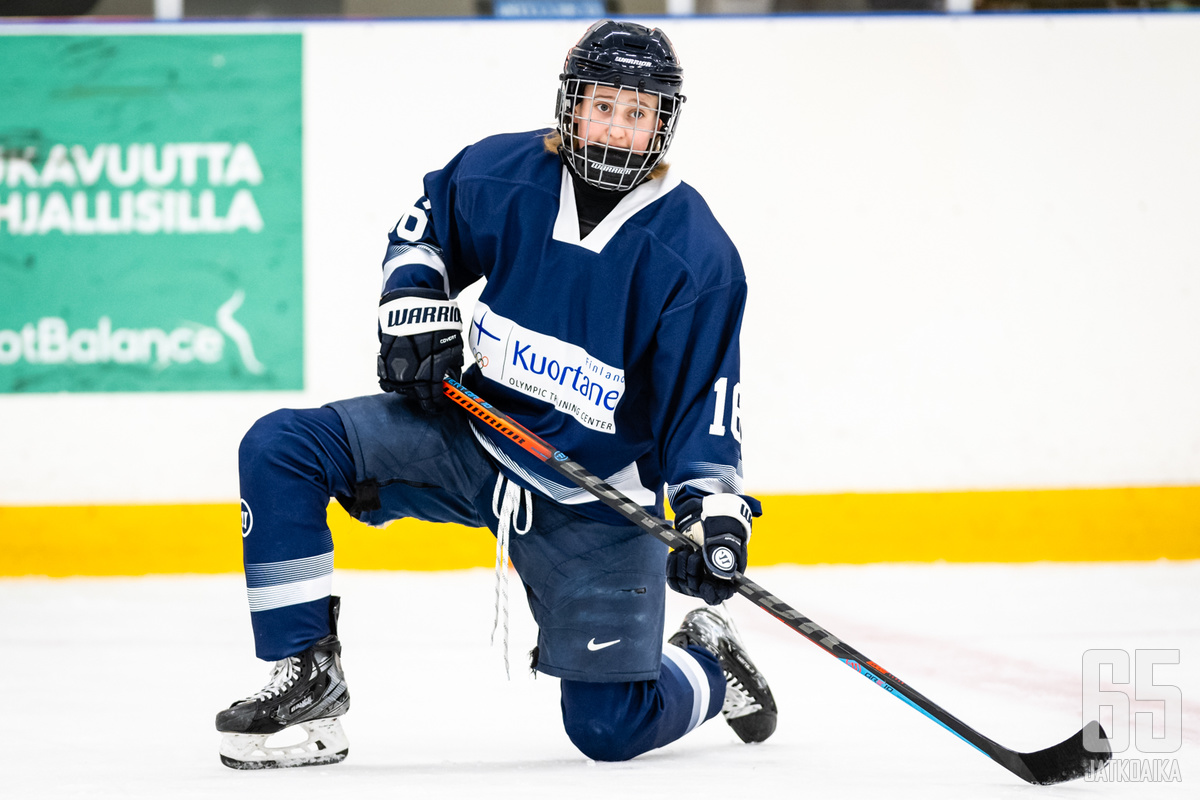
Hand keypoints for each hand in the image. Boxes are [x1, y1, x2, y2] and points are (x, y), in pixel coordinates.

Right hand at [377, 287, 463, 412]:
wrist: (414, 305)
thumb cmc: (438, 324)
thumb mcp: (454, 346)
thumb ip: (452, 367)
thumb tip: (452, 381)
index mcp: (431, 374)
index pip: (434, 399)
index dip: (438, 405)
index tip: (441, 405)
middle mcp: (412, 376)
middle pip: (417, 398)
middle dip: (426, 400)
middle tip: (430, 399)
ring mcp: (395, 369)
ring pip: (402, 390)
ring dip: (411, 390)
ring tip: (418, 384)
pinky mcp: (383, 361)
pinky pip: (386, 380)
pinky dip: (393, 382)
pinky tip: (401, 379)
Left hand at [666, 494, 752, 605]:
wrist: (707, 518)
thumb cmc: (722, 527)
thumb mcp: (725, 538)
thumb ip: (723, 555)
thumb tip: (721, 573)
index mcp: (728, 576)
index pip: (719, 595)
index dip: (712, 594)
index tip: (705, 585)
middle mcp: (711, 581)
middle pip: (697, 589)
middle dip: (693, 569)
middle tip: (695, 552)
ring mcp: (696, 578)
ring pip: (683, 583)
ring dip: (682, 565)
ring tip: (686, 548)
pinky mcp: (683, 574)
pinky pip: (672, 579)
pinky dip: (672, 565)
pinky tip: (677, 552)